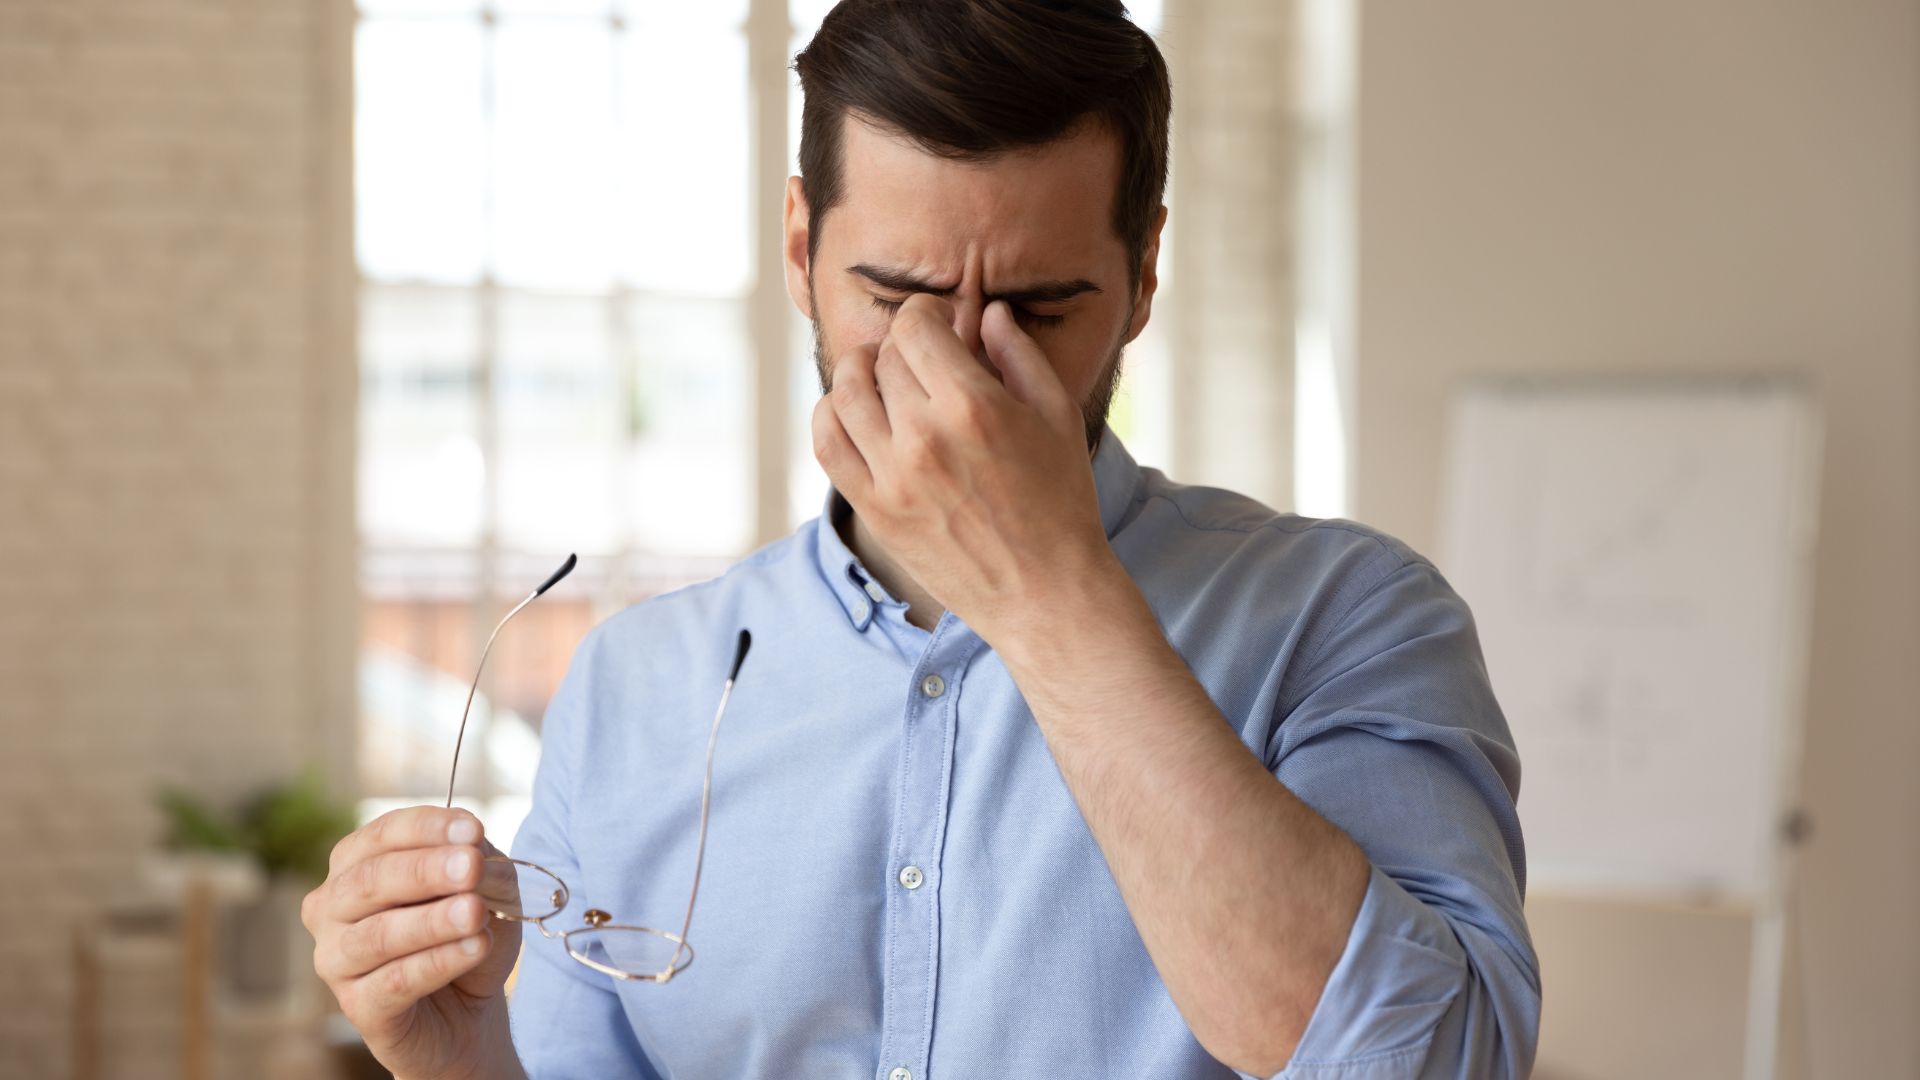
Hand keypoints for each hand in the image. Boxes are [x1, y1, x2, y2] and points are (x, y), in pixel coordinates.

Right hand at [302, 806, 524, 1079]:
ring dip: (433, 920)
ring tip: (476, 912)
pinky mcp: (359, 1007)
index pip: (383, 835)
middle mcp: (332, 909)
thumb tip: (476, 853)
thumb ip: (481, 866)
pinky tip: (476, 947)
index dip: (427, 828)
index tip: (472, 829)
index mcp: (355, 865)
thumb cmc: (465, 935)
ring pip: (380, 934)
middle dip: (426, 870)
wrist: (467, 1012)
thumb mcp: (486, 890)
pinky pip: (397, 981)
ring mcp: (336, 960)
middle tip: (472, 866)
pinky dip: (440, 961)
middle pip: (371, 880)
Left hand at [810, 294, 1120, 640]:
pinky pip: (827, 444)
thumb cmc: (1062, 501)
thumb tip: (987, 312)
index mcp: (974, 405)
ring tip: (879, 377)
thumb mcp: (1057, 416)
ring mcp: (892, 476)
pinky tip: (853, 413)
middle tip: (921, 360)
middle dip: (902, 348)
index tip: (937, 324)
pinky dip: (830, 416)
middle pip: (883, 358)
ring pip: (845, 392)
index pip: (916, 326)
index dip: (924, 315)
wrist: (1044, 592)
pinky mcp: (874, 509)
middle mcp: (925, 436)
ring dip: (859, 373)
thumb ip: (1019, 355)